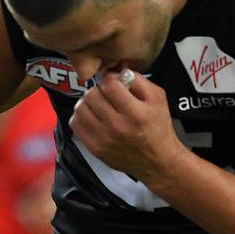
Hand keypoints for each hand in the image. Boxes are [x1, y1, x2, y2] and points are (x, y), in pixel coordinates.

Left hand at [69, 71, 184, 187]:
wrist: (158, 161)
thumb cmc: (158, 128)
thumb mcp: (158, 99)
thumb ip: (139, 81)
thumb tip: (118, 72)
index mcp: (135, 113)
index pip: (109, 84)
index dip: (110, 78)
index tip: (113, 82)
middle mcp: (118, 126)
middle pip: (92, 95)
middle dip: (99, 90)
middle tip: (106, 94)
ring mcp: (104, 139)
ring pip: (80, 108)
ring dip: (87, 102)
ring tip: (97, 104)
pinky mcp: (95, 148)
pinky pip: (76, 124)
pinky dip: (80, 116)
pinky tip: (91, 116)